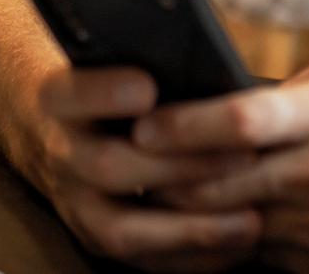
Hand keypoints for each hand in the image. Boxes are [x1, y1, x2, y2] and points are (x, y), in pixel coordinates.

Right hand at [26, 65, 264, 271]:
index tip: (147, 87)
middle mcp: (61, 153)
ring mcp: (74, 203)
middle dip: (180, 166)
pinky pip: (144, 260)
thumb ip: (153, 58)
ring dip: (191, 228)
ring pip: (123, 228)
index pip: (71, 93)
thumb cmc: (114, 75)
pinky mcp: (96, 236)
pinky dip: (193, 257)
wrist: (58, 123)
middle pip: (108, 167)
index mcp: (59, 98)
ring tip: (250, 221)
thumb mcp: (116, 55)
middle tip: (244, 157)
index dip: (106, 93)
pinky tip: (240, 243)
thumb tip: (215, 72)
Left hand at [131, 41, 308, 273]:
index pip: (234, 121)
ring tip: (174, 198)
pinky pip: (273, 258)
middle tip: (133, 169)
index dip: (178, 126)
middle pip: (217, 184)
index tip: (143, 125)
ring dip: (202, 217)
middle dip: (168, 180)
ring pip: (236, 228)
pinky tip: (240, 223)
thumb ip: (298, 82)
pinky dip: (250, 242)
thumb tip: (234, 96)